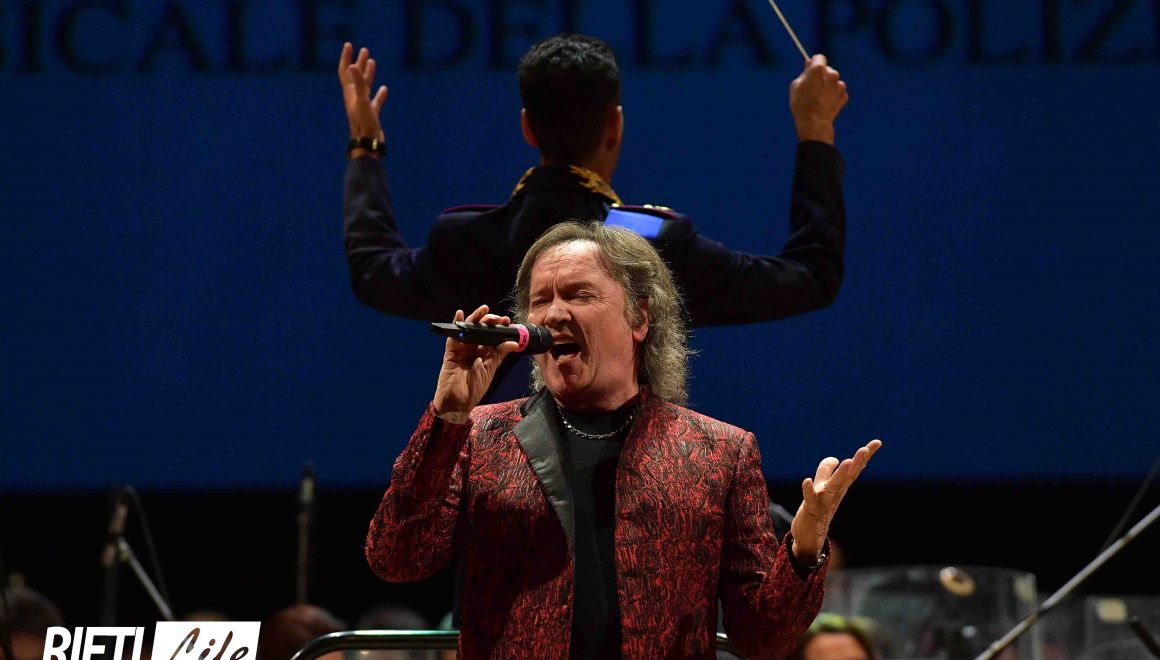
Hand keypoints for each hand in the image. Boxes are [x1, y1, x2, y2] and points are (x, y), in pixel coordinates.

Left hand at [338, 42, 387, 149]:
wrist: (368, 145)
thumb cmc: (363, 123)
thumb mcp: (362, 101)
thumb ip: (358, 83)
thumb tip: (351, 66)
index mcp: (350, 93)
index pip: (345, 71)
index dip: (346, 57)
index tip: (349, 45)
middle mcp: (355, 98)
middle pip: (356, 77)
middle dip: (359, 63)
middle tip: (364, 50)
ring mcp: (363, 106)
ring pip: (366, 87)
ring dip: (369, 74)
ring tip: (373, 62)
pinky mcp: (372, 115)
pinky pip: (375, 101)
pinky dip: (379, 94)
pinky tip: (384, 89)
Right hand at [432, 305, 518, 423]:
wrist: (457, 403)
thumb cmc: (474, 389)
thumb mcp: (490, 370)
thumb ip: (499, 355)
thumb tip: (513, 342)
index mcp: (484, 354)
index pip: (493, 337)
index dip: (499, 329)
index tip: (507, 322)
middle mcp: (473, 349)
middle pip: (481, 331)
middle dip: (489, 322)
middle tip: (498, 318)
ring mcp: (462, 350)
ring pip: (468, 330)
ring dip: (475, 318)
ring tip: (484, 309)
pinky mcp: (451, 352)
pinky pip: (453, 337)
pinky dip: (456, 324)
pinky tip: (460, 314)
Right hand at [789, 54, 848, 144]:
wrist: (813, 123)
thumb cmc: (801, 104)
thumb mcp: (795, 86)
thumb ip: (804, 73)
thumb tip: (809, 65)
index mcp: (818, 69)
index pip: (819, 57)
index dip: (814, 63)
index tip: (810, 68)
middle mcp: (832, 74)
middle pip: (827, 69)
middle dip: (821, 75)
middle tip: (812, 87)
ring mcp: (839, 85)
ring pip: (833, 80)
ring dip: (827, 86)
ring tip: (818, 98)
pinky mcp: (844, 95)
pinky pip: (838, 91)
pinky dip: (832, 95)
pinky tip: (824, 104)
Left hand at [790, 439, 880, 563]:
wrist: (810, 536)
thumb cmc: (818, 509)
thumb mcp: (823, 487)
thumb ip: (826, 471)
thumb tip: (835, 458)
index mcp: (840, 486)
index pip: (854, 469)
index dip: (865, 456)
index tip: (877, 442)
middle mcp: (835, 493)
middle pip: (848, 476)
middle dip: (856, 463)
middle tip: (865, 450)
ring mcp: (824, 501)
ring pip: (834, 487)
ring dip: (840, 474)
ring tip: (847, 461)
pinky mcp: (811, 509)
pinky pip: (810, 499)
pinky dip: (809, 490)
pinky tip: (807, 481)